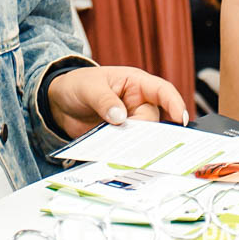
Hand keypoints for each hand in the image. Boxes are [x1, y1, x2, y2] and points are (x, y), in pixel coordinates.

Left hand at [47, 66, 186, 139]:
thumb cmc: (78, 85)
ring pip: (142, 135)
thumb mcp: (90, 88)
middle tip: (130, 136)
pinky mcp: (119, 137)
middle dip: (144, 129)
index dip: (174, 103)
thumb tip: (120, 117)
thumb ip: (104, 101)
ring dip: (134, 142)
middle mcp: (137, 103)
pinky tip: (115, 155)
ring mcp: (129, 121)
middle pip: (152, 119)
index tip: (180, 118)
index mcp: (136, 83)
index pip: (162, 91)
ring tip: (121, 148)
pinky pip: (127, 146)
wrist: (58, 102)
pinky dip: (123, 151)